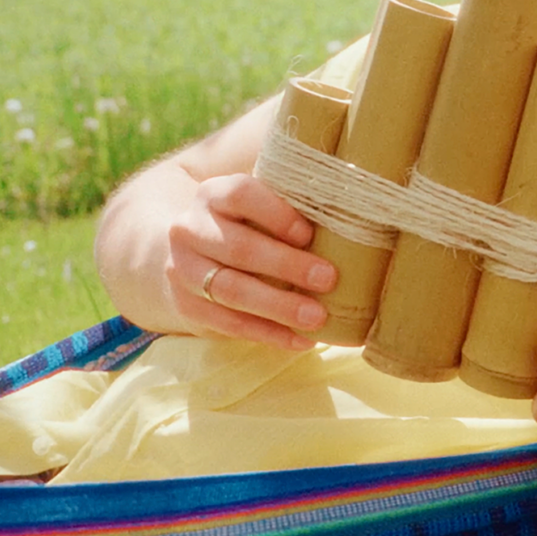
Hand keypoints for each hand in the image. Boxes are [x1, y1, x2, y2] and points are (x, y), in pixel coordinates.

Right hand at [166, 173, 336, 348]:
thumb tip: (353, 209)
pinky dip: (268, 334)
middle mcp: (190, 229)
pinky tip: (302, 341)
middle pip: (239, 248)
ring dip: (278, 306)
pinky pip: (229, 324)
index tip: (310, 233)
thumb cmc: (246, 223)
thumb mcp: (260, 204)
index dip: (276, 214)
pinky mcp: (186, 306)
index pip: (240, 196)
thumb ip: (293, 203)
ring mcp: (183, 270)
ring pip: (231, 290)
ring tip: (318, 317)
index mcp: (213, 195)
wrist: (191, 252)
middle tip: (329, 279)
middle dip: (287, 265)